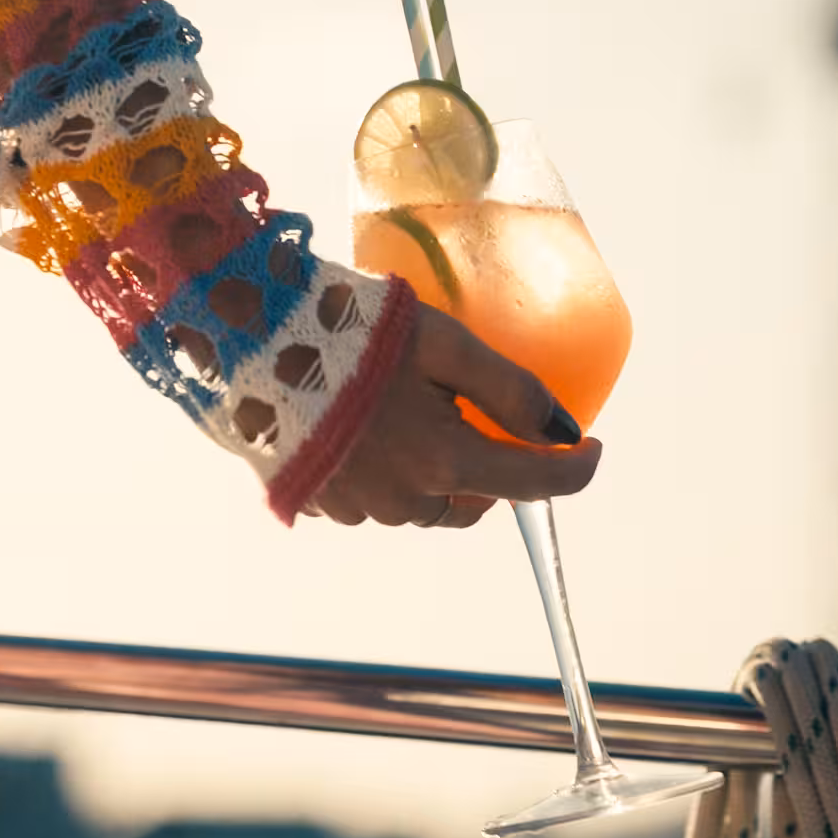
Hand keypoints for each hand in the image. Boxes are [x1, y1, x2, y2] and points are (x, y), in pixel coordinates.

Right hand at [305, 304, 601, 527]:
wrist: (246, 340)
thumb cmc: (349, 330)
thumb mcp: (444, 341)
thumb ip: (509, 388)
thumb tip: (562, 429)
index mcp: (444, 461)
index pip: (534, 484)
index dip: (575, 469)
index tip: (591, 449)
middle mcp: (405, 500)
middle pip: (475, 499)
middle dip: (494, 468)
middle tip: (488, 418)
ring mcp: (358, 507)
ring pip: (424, 502)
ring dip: (438, 470)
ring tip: (418, 411)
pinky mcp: (317, 502)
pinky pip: (374, 498)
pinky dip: (388, 471)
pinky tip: (368, 425)